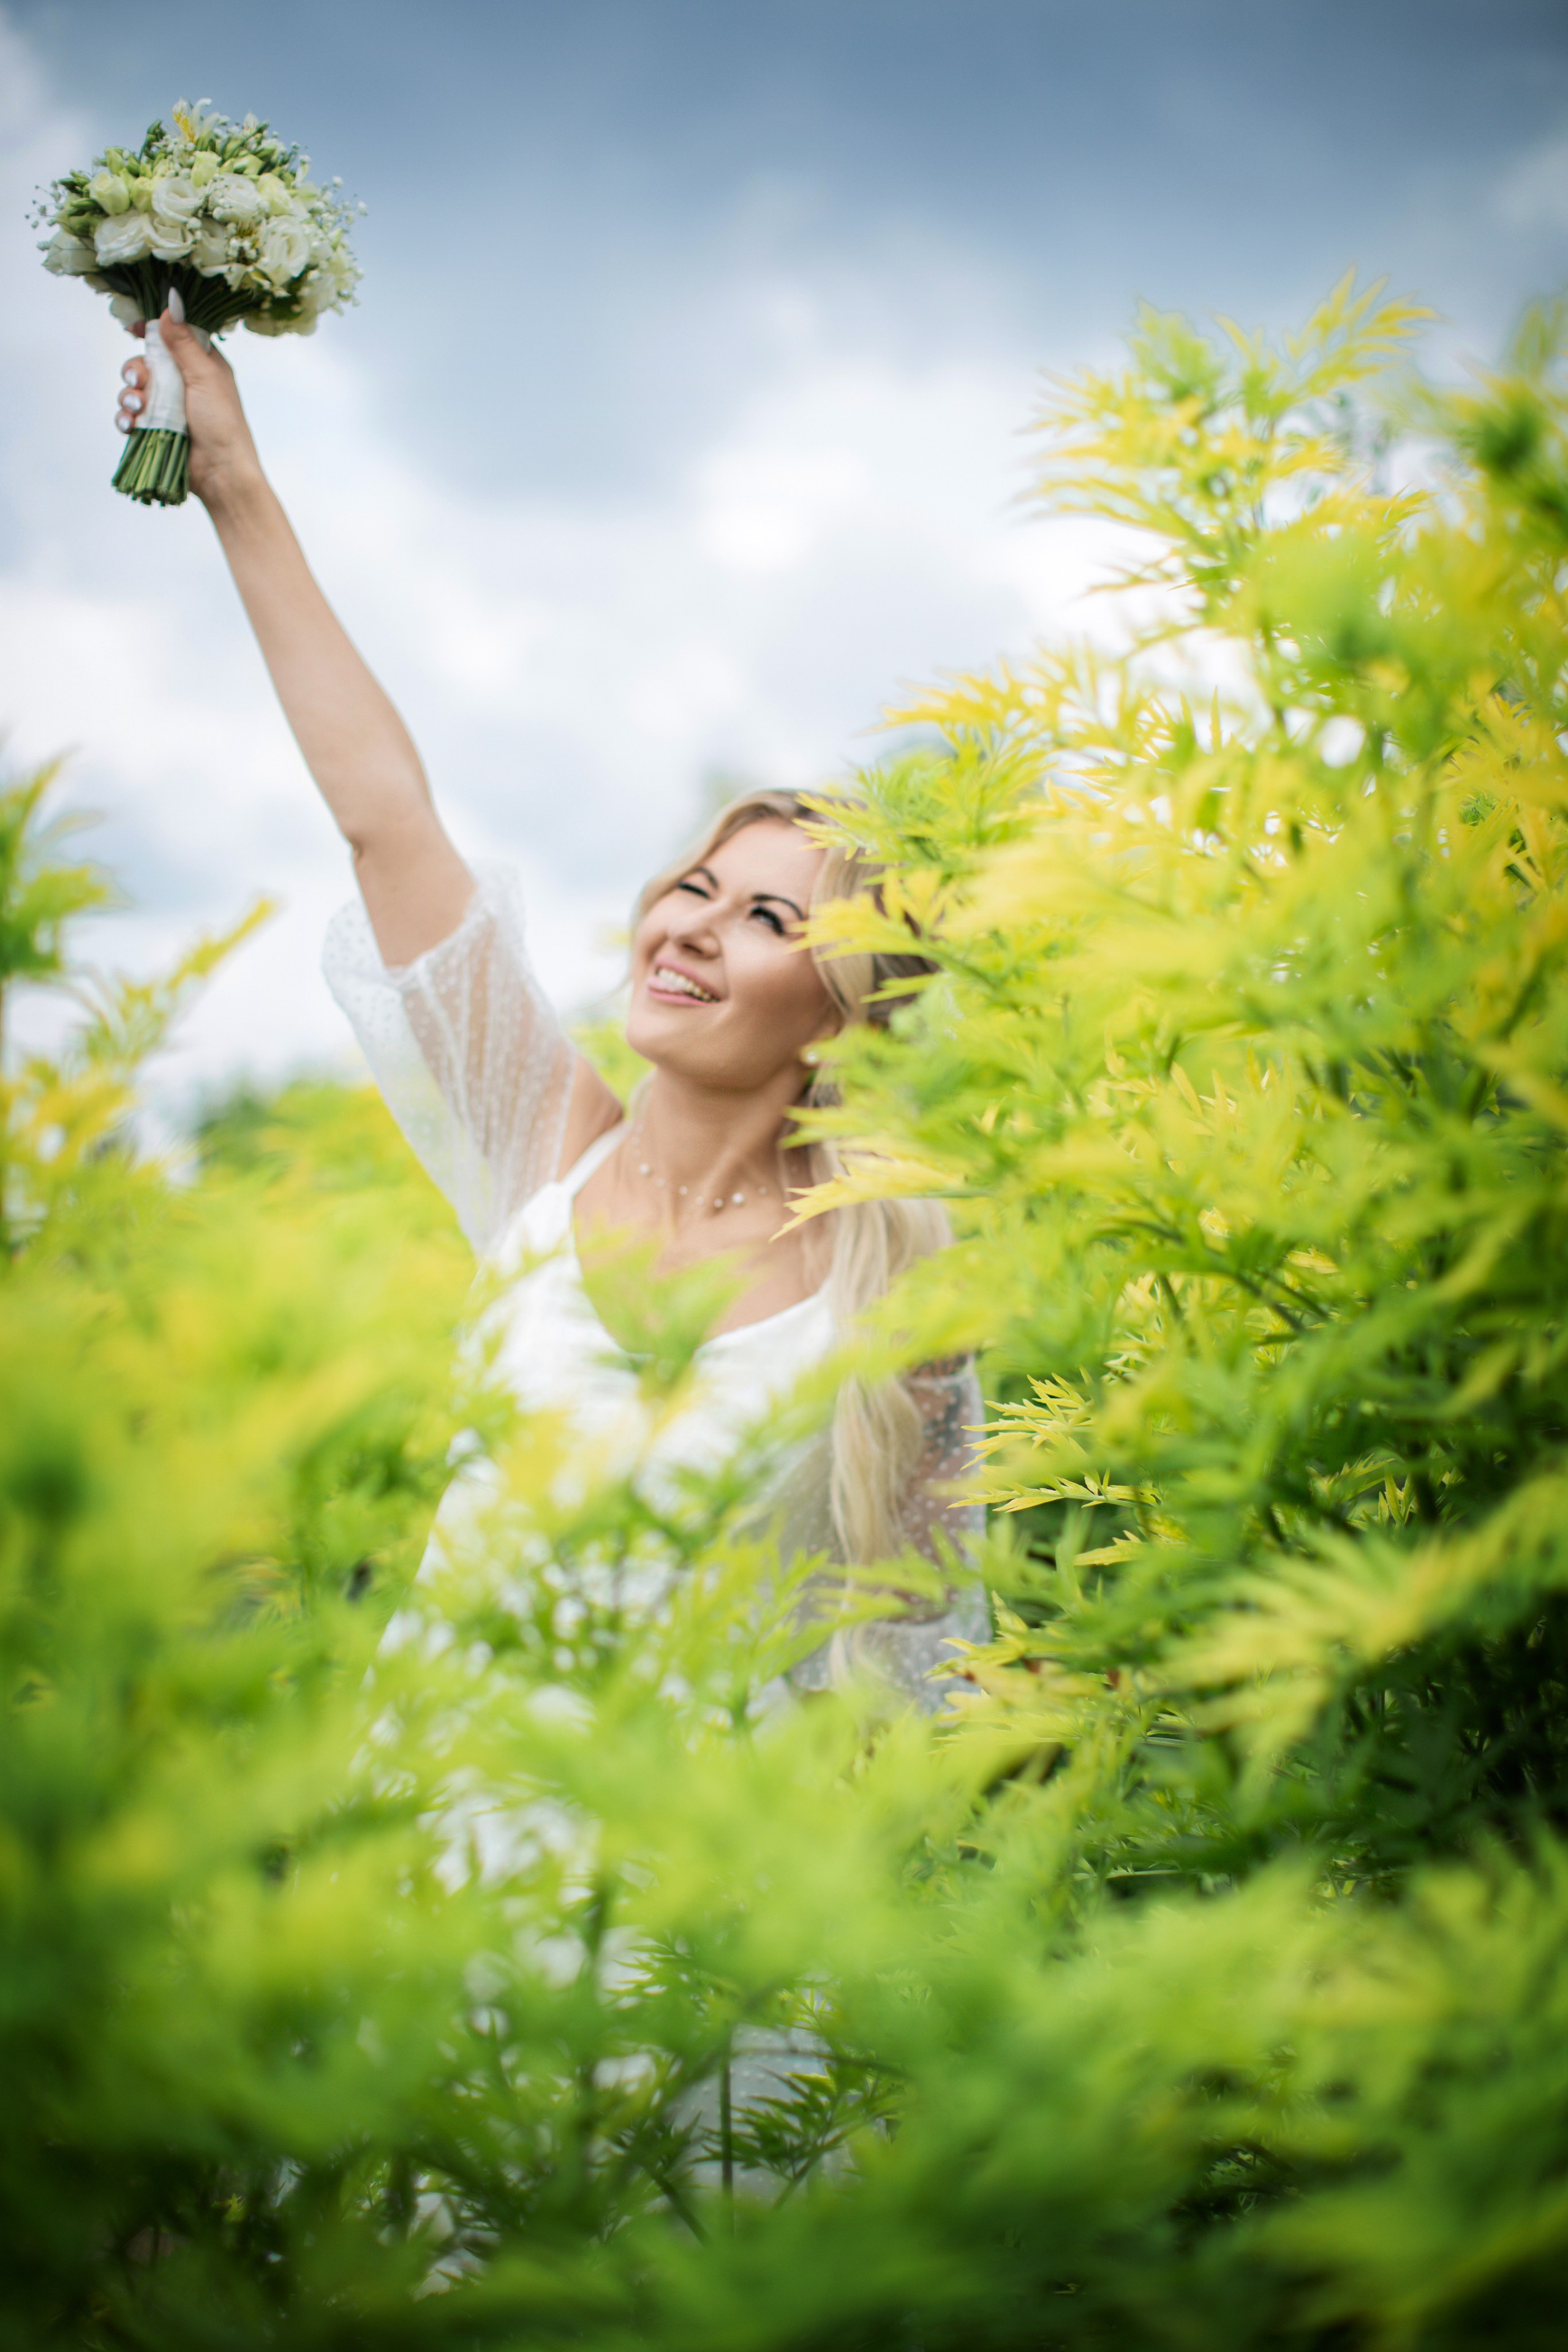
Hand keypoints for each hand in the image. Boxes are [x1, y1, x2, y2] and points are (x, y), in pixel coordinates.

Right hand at [115, 308, 263, 511]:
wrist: (220, 473)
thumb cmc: (222, 423)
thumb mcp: (205, 376)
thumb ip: (184, 342)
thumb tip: (170, 303)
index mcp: (200, 364)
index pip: (171, 336)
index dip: (151, 329)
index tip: (133, 326)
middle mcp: (182, 382)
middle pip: (145, 361)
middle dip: (136, 369)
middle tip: (139, 380)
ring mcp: (167, 406)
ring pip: (133, 388)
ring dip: (128, 395)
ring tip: (137, 406)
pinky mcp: (155, 428)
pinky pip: (130, 415)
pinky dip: (125, 417)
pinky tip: (129, 423)